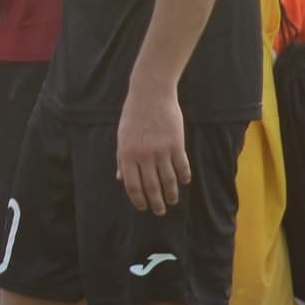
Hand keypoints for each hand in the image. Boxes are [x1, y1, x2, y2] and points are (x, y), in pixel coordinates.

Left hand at [116, 82, 189, 213]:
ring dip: (171, 194)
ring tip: (172, 201)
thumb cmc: (134, 115)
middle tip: (159, 211)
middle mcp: (143, 155)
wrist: (151, 93)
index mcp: (127, 154)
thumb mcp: (122, 137)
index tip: (143, 207)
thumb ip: (122, 159)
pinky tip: (184, 182)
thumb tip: (121, 179)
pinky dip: (183, 176)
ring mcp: (161, 150)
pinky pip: (182, 166)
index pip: (132, 185)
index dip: (138, 200)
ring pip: (168, 180)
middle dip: (156, 202)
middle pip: (151, 187)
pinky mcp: (176, 144)